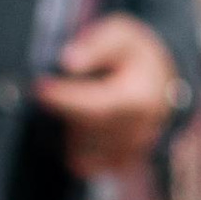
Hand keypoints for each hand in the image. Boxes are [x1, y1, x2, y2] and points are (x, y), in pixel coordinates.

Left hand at [36, 15, 182, 174]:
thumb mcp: (121, 34)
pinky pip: (88, 165)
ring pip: (84, 151)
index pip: (96, 106)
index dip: (65, 99)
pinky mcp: (122, 165)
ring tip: (70, 104)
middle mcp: (139, 132)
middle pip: (87, 130)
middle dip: (62, 112)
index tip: (39, 88)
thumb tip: (67, 62)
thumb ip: (96, 45)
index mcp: (140, 99)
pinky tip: (75, 127)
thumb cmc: (136, 55)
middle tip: (48, 92)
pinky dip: (75, 148)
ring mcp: (132, 153)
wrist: (161, 83)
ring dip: (68, 129)